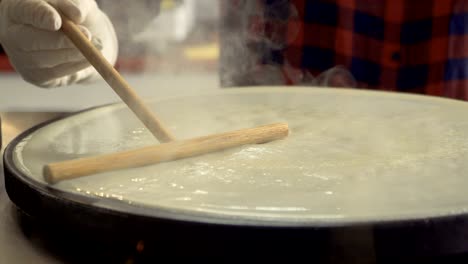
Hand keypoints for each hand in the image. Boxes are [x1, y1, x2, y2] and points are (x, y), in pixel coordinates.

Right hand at [0, 0, 117, 87]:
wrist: (82, 40)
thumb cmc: (74, 17)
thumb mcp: (79, 3)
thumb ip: (76, 4)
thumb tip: (76, 14)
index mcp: (16, 9)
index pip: (25, 12)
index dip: (40, 17)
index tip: (57, 22)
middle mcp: (12, 34)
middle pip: (29, 40)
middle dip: (60, 40)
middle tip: (87, 35)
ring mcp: (20, 58)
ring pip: (44, 60)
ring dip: (74, 53)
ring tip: (97, 45)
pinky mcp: (35, 76)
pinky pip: (54, 74)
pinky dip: (74, 66)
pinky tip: (88, 58)